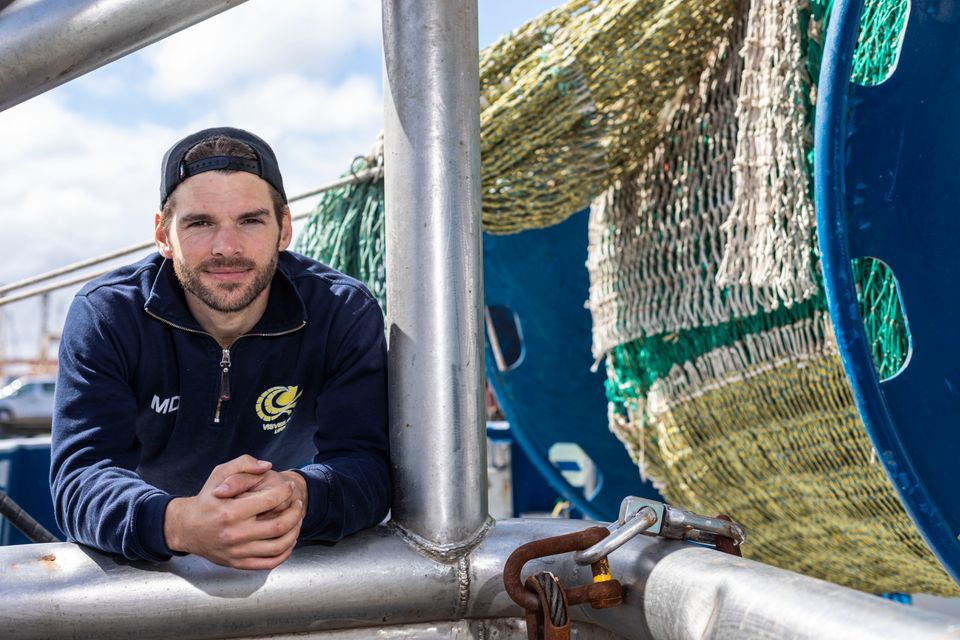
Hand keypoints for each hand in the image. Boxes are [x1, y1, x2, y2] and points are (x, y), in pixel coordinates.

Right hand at [163, 455, 305, 569]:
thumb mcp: (220, 474)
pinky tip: (289, 540)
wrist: (187, 528)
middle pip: (279, 526)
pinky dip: (285, 553)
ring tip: (297, 521)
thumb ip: (244, 464)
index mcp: (231, 511)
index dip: (286, 491)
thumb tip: (267, 466)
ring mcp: (237, 551)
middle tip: (297, 504)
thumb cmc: (207, 499)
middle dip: (295, 513)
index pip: (271, 500)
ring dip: (294, 532)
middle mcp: (235, 534)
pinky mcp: (238, 563)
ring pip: (278, 547)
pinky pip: (269, 563)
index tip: (288, 487)